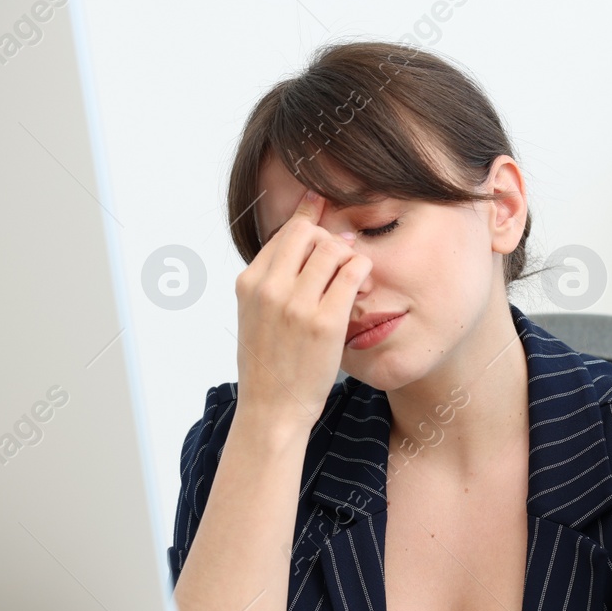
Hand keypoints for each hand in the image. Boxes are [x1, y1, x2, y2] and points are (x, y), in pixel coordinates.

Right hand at [233, 189, 371, 433]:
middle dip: (328, 237)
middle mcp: (270, 288)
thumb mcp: (254, 317)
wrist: (272, 409)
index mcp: (250, 283)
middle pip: (307, 233)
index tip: (320, 201)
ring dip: (348, 255)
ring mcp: (297, 304)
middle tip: (340, 254)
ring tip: (351, 273)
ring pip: (333, 248)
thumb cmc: (267, 367)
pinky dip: (362, 270)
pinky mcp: (326, 321)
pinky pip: (353, 272)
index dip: (306, 216)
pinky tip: (361, 281)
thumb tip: (298, 248)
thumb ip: (269, 283)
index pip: (283, 234)